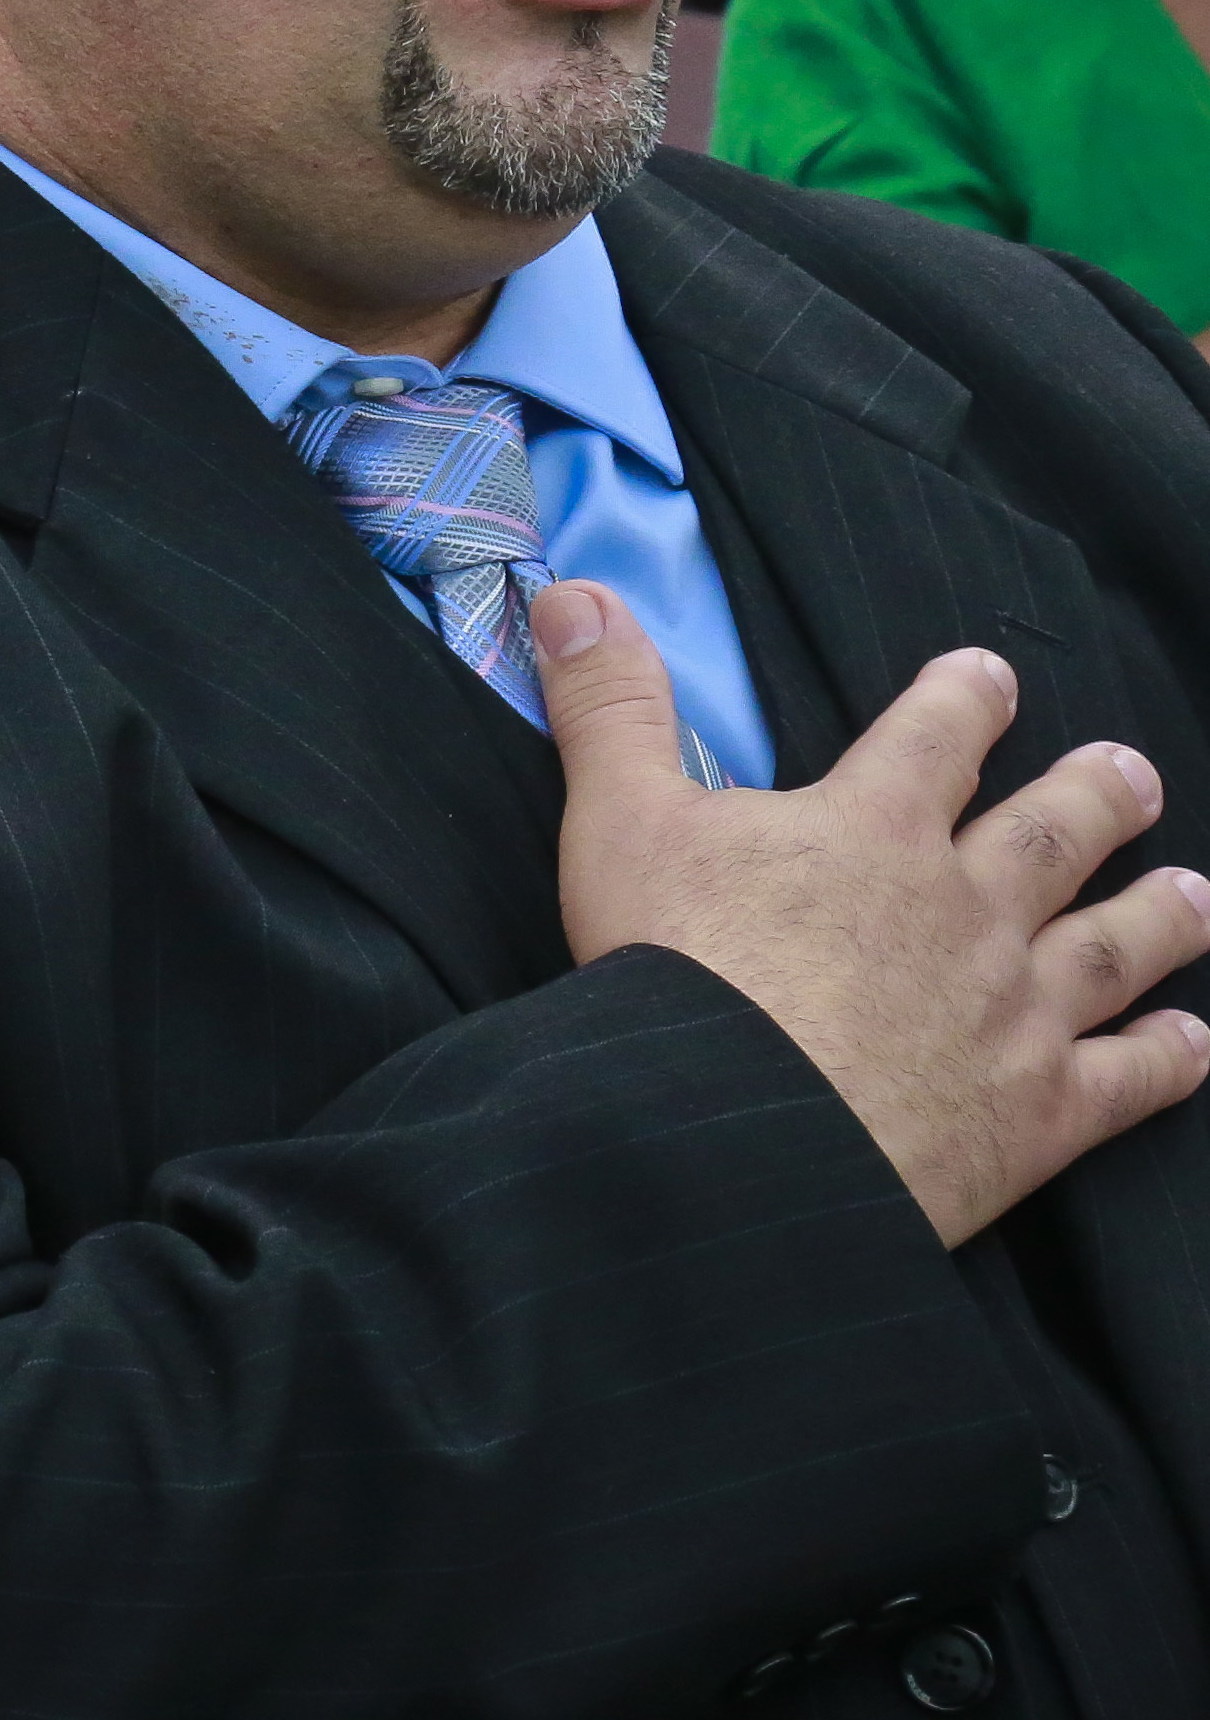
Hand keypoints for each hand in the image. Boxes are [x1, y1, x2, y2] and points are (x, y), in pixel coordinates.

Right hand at [545, 584, 1209, 1245]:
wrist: (739, 1126)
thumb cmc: (673, 967)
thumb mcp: (617, 818)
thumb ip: (610, 706)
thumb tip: (571, 593)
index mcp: (872, 829)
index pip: (934, 736)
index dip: (965, 700)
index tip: (992, 676)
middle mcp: (965, 906)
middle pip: (1050, 835)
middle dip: (1095, 797)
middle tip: (1134, 771)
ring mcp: (1013, 1009)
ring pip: (1110, 947)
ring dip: (1158, 916)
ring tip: (1195, 892)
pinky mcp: (1037, 1111)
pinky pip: (1124, 1078)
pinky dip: (1165, 1058)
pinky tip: (1190, 1041)